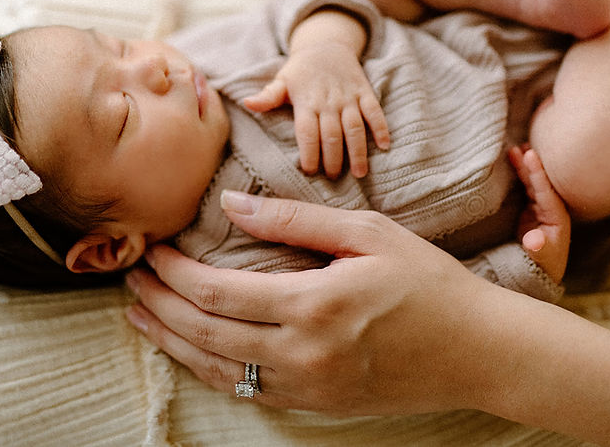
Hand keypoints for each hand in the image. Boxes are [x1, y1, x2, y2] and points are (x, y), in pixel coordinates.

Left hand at [124, 192, 491, 415]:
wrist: (479, 352)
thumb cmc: (428, 282)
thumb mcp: (369, 234)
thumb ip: (295, 220)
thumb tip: (231, 205)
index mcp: (313, 305)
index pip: (217, 292)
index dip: (174, 273)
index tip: (153, 250)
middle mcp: (302, 354)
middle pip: (205, 333)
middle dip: (159, 306)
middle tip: (131, 280)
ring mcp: (308, 387)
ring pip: (217, 370)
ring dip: (172, 342)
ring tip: (140, 316)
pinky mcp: (317, 404)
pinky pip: (247, 392)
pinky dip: (208, 370)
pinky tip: (191, 351)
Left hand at [242, 38, 388, 178]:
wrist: (326, 45)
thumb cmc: (300, 71)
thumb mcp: (281, 81)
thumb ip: (267, 97)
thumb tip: (247, 103)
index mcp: (306, 102)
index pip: (307, 132)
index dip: (309, 152)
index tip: (309, 171)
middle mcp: (328, 102)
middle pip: (332, 134)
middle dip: (333, 158)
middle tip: (333, 178)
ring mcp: (348, 97)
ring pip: (355, 126)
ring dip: (358, 150)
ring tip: (360, 173)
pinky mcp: (365, 92)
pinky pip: (375, 111)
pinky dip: (381, 127)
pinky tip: (385, 146)